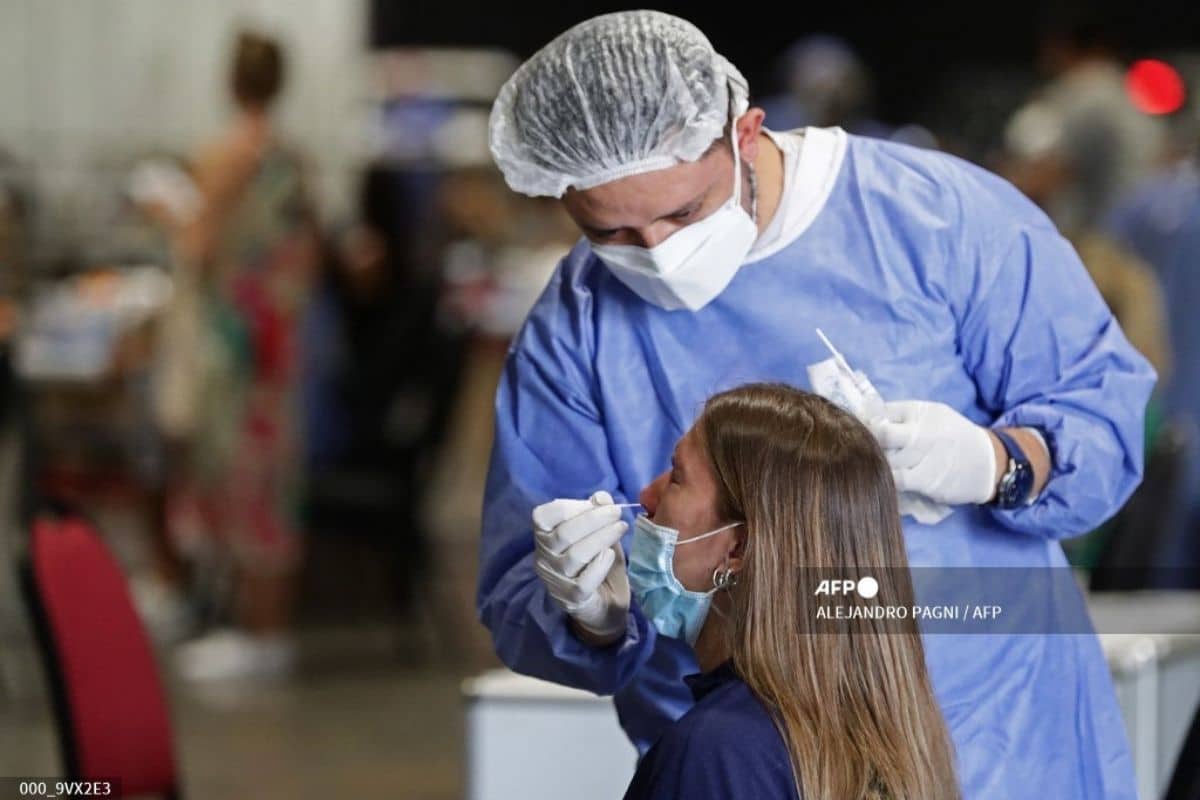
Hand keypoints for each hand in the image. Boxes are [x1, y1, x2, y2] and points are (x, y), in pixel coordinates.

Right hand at [532, 491, 629, 643]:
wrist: (605, 604)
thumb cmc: (598, 561)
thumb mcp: (600, 533)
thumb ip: (598, 513)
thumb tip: (601, 497)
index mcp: (544, 537)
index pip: (543, 516)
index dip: (572, 506)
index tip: (598, 503)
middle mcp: (543, 558)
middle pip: (564, 534)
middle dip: (594, 519)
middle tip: (618, 513)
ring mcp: (555, 580)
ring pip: (575, 555)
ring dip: (602, 538)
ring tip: (621, 528)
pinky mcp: (571, 600)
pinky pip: (584, 581)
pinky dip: (600, 565)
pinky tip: (610, 555)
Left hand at [868, 400, 997, 505]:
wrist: (988, 463)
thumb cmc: (953, 438)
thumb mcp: (932, 416)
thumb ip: (902, 416)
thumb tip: (865, 417)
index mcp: (920, 411)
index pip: (881, 411)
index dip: (864, 421)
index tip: (854, 430)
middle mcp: (922, 431)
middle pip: (881, 434)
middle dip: (865, 441)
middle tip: (858, 450)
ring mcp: (924, 456)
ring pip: (885, 459)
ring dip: (872, 463)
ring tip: (866, 466)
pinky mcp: (927, 480)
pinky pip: (895, 480)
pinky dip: (884, 480)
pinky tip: (880, 479)